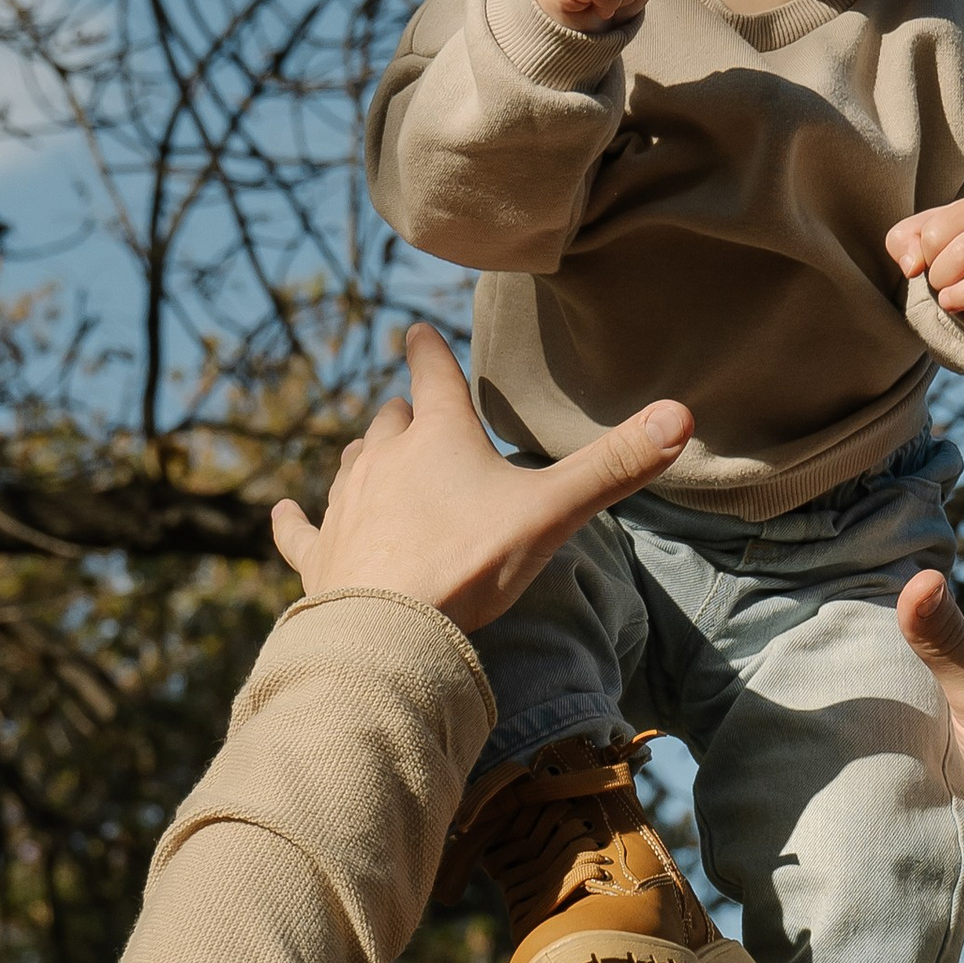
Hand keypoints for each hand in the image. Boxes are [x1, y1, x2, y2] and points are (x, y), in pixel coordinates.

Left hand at [270, 325, 690, 633]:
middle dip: (406, 413)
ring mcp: (345, 505)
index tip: (418, 332)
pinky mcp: (320, 554)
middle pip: (390, 419)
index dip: (429, 351)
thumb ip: (614, 466)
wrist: (389, 630)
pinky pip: (299, 530)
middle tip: (419, 415)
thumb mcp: (553, 512)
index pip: (432, 374)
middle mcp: (383, 459)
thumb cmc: (471, 562)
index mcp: (438, 436)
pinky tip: (281, 511)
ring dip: (366, 456)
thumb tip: (682, 414)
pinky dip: (292, 520)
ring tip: (376, 455)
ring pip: (351, 463)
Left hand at [884, 195, 963, 348]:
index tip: (936, 257)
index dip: (925, 254)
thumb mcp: (921, 232)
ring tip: (951, 303)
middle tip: (943, 283)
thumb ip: (903, 241)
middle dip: (940, 278)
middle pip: (963, 255)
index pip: (935, 235)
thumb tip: (912, 268)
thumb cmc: (951, 244)